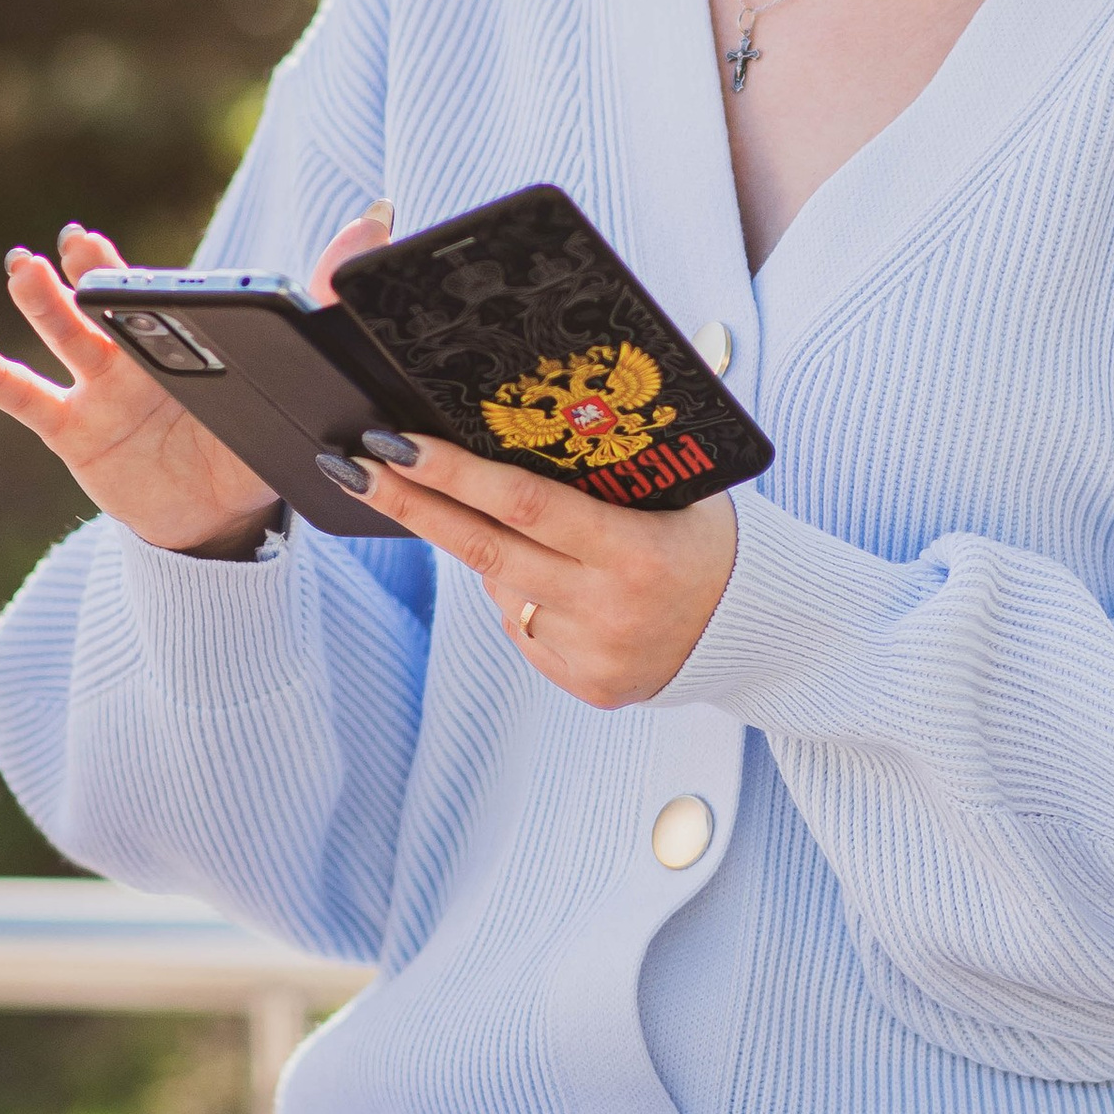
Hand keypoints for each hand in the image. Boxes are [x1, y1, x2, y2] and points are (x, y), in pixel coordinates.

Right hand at [0, 207, 396, 557]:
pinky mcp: (76, 433)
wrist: (219, 518)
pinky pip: (26, 398)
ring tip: (20, 267)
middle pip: (107, 304)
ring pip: (66, 337)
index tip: (101, 240)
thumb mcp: (295, 376)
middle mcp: (139, 352)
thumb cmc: (253, 438)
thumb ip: (328, 301)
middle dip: (90, 272)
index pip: (160, 292)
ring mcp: (101, 389)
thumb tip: (378, 218)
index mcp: (189, 336)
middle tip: (72, 241)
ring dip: (40, 303)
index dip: (132, 270)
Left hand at [340, 433, 736, 709]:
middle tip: (354, 465)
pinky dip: (524, 593)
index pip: (522, 505)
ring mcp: (594, 654)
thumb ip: (604, 471)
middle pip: (484, 549)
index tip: (393, 443)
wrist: (759, 625)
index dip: (451, 474)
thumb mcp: (675, 489)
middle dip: (410, 503)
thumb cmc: (707, 534)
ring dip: (484, 548)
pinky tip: (561, 579)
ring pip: (501, 589)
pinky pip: (525, 626)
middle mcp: (609, 608)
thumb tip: (513, 427)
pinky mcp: (588, 685)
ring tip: (516, 521)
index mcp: (634, 550)